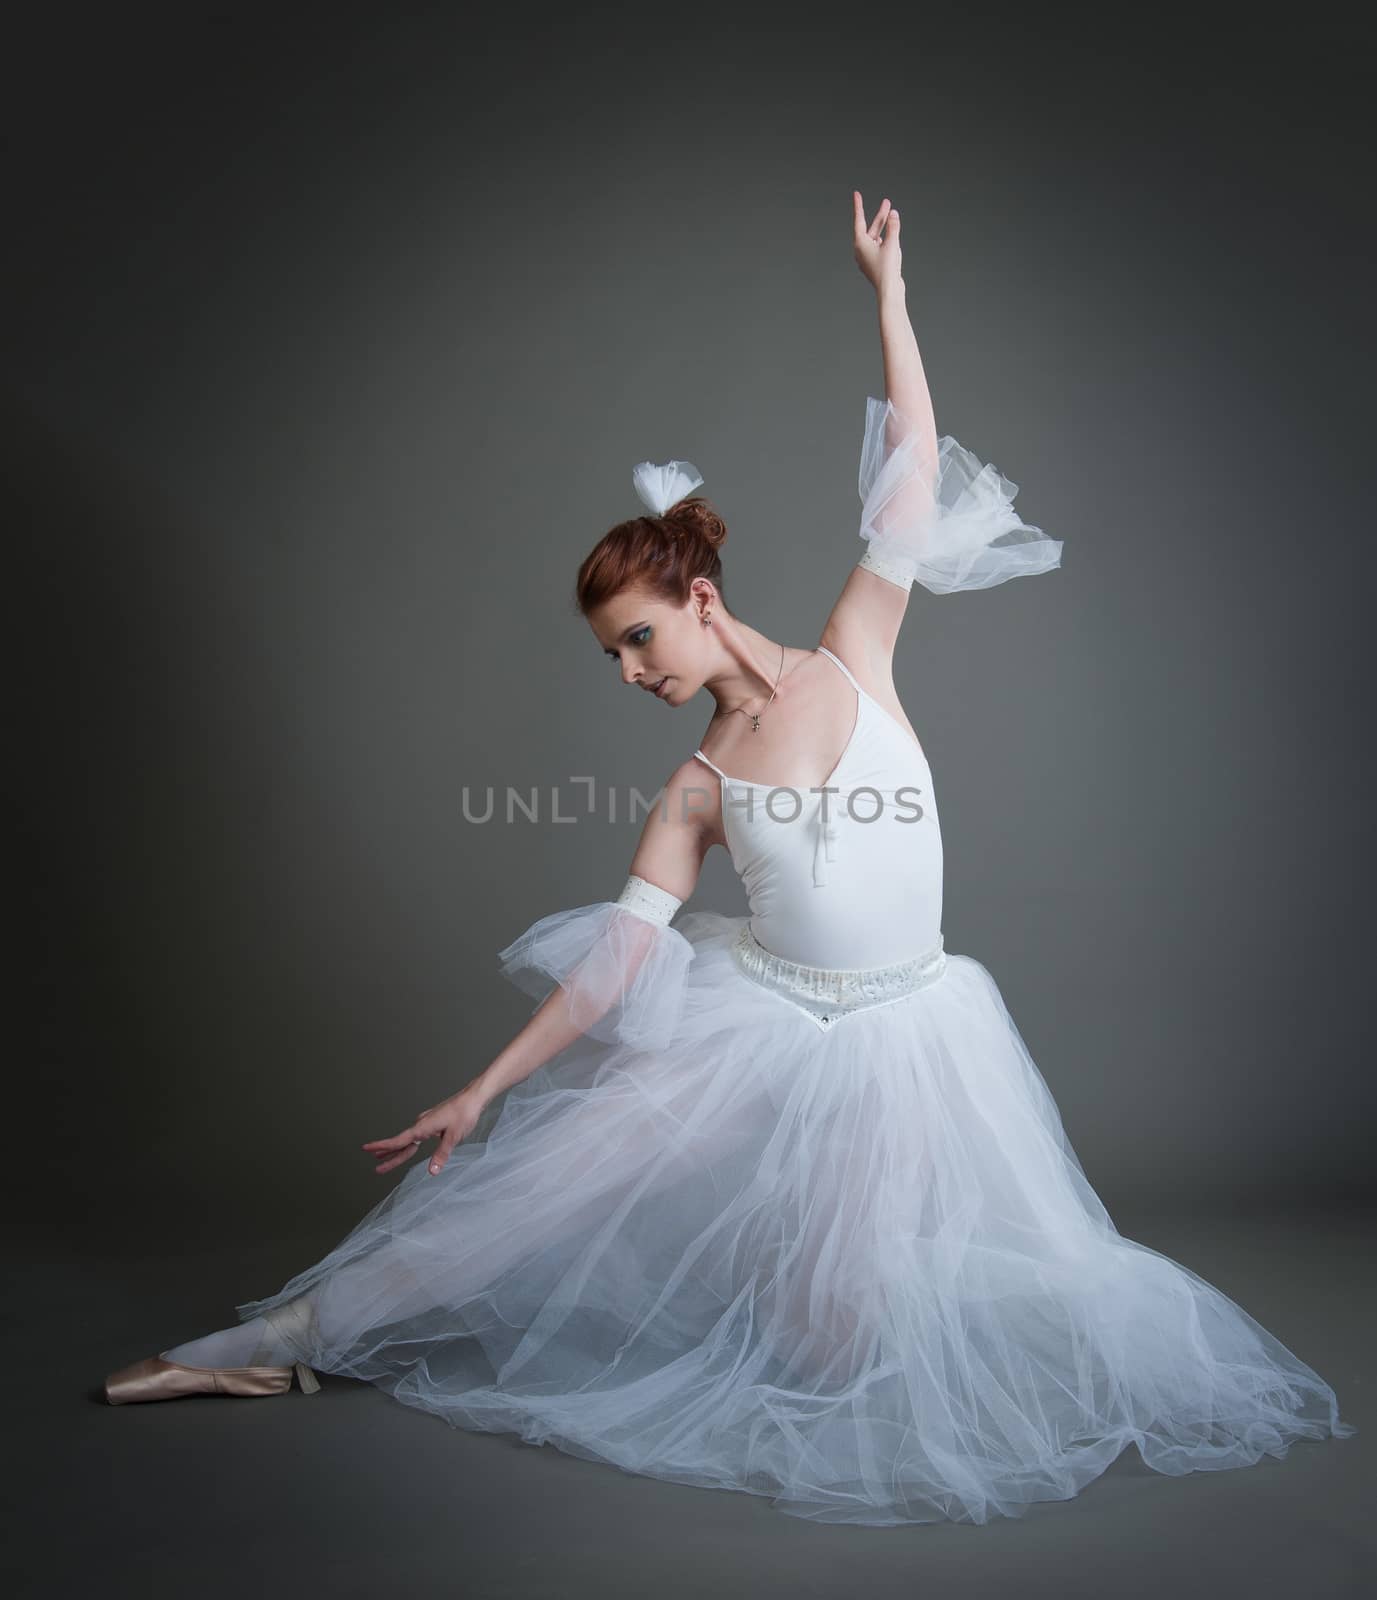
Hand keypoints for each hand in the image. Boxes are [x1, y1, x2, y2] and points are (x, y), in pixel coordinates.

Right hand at [361, 1085, 486, 1176]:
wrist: (473, 1098)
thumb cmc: (464, 1113)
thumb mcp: (454, 1137)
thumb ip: (441, 1155)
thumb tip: (432, 1172)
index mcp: (422, 1127)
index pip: (398, 1141)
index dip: (382, 1146)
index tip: (366, 1149)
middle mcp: (421, 1124)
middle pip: (401, 1144)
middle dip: (388, 1156)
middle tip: (377, 1169)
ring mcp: (426, 1123)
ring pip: (408, 1141)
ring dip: (397, 1151)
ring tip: (384, 1159)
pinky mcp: (433, 1123)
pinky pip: (416, 1137)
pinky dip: (409, 1145)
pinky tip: (409, 1149)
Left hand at [852, 190, 902, 295]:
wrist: (889, 290)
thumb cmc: (887, 268)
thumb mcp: (892, 243)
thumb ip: (893, 226)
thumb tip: (893, 214)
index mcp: (860, 243)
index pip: (859, 220)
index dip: (858, 206)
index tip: (856, 194)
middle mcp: (861, 250)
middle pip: (871, 228)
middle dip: (880, 216)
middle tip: (887, 203)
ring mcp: (867, 258)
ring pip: (876, 238)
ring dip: (885, 228)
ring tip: (893, 217)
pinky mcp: (874, 265)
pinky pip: (879, 248)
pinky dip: (885, 240)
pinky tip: (893, 238)